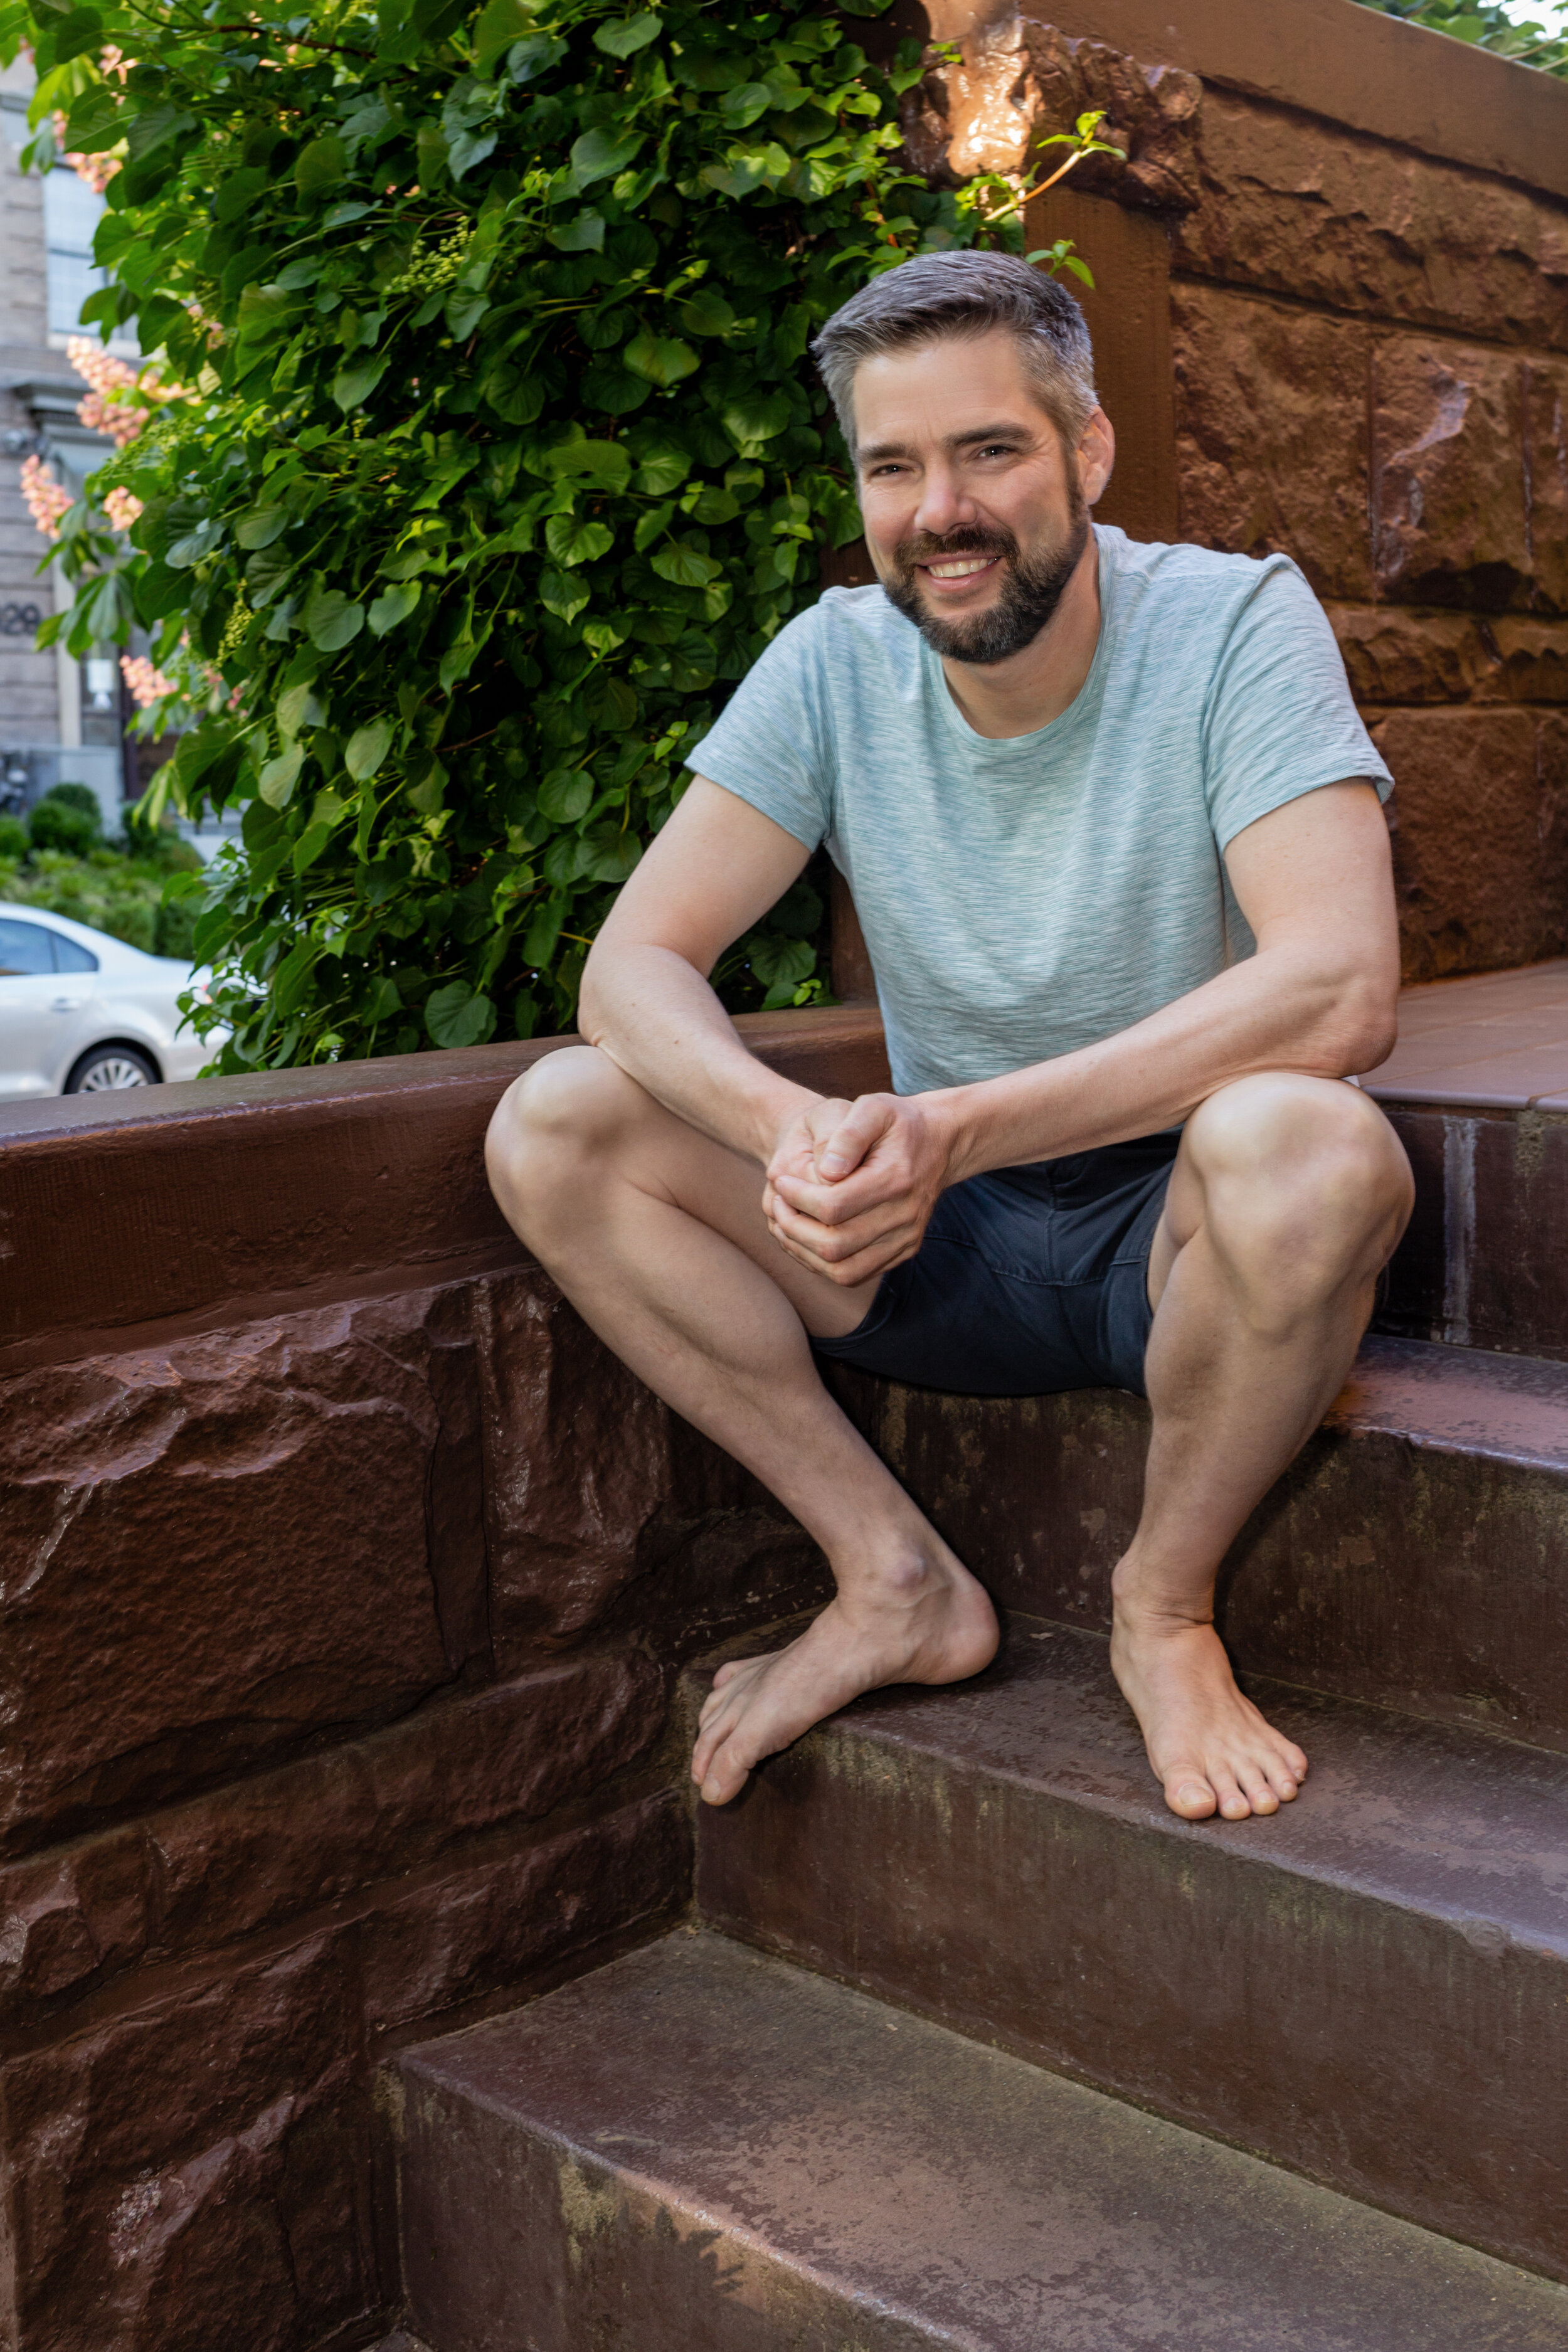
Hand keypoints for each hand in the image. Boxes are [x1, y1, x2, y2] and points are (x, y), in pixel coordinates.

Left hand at [763, 1091, 956, 1286]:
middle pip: (834, 1245)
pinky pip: (854, 1274)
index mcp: (895, 1179)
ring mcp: (906, 1239)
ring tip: (785, 1224)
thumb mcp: (874, 1107)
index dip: (796, 1198)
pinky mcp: (903, 1252)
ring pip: (842, 1271)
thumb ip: (848, 1134)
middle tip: (777, 1204)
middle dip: (793, 1227)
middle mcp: (905, 1216)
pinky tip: (806, 1237)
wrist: (940, 1142)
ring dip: (803, 1252)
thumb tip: (826, 1171)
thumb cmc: (897, 1123)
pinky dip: (822, 1264)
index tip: (781, 1181)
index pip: (833, 1206)